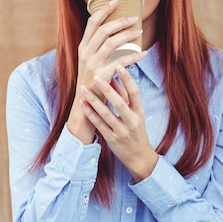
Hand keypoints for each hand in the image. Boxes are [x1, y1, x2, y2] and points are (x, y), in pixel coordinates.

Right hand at [68, 0, 144, 143]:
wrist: (84, 109)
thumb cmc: (91, 86)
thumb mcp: (91, 64)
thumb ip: (98, 50)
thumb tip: (113, 35)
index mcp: (82, 48)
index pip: (91, 23)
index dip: (104, 10)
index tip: (116, 0)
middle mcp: (85, 54)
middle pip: (103, 29)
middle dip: (120, 20)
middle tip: (134, 17)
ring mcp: (92, 65)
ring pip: (111, 42)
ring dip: (128, 35)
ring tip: (140, 31)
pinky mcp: (101, 77)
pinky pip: (120, 62)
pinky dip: (133, 56)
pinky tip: (143, 53)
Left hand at [80, 65, 158, 181]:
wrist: (139, 156)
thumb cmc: (136, 130)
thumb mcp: (136, 113)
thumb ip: (125, 96)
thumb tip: (114, 77)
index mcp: (139, 111)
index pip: (135, 93)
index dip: (127, 79)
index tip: (119, 65)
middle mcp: (132, 121)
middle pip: (120, 103)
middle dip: (108, 89)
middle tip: (96, 75)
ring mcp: (122, 131)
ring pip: (107, 114)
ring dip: (94, 101)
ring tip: (84, 88)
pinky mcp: (112, 139)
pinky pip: (99, 125)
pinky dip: (90, 114)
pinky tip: (82, 104)